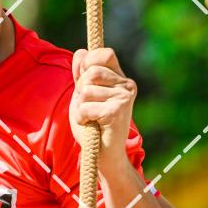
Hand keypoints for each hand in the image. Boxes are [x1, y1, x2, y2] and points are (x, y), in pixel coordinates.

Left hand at [69, 47, 136, 173]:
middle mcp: (126, 85)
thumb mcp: (83, 96)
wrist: (104, 156)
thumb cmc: (93, 126)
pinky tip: (91, 125)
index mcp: (120, 78)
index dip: (88, 62)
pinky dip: (81, 118)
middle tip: (89, 107)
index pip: (104, 53)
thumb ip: (81, 74)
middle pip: (91, 72)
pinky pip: (86, 107)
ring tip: (91, 118)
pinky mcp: (118, 111)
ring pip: (86, 90)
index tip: (82, 78)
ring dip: (80, 107)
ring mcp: (124, 97)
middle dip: (81, 91)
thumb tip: (80, 52)